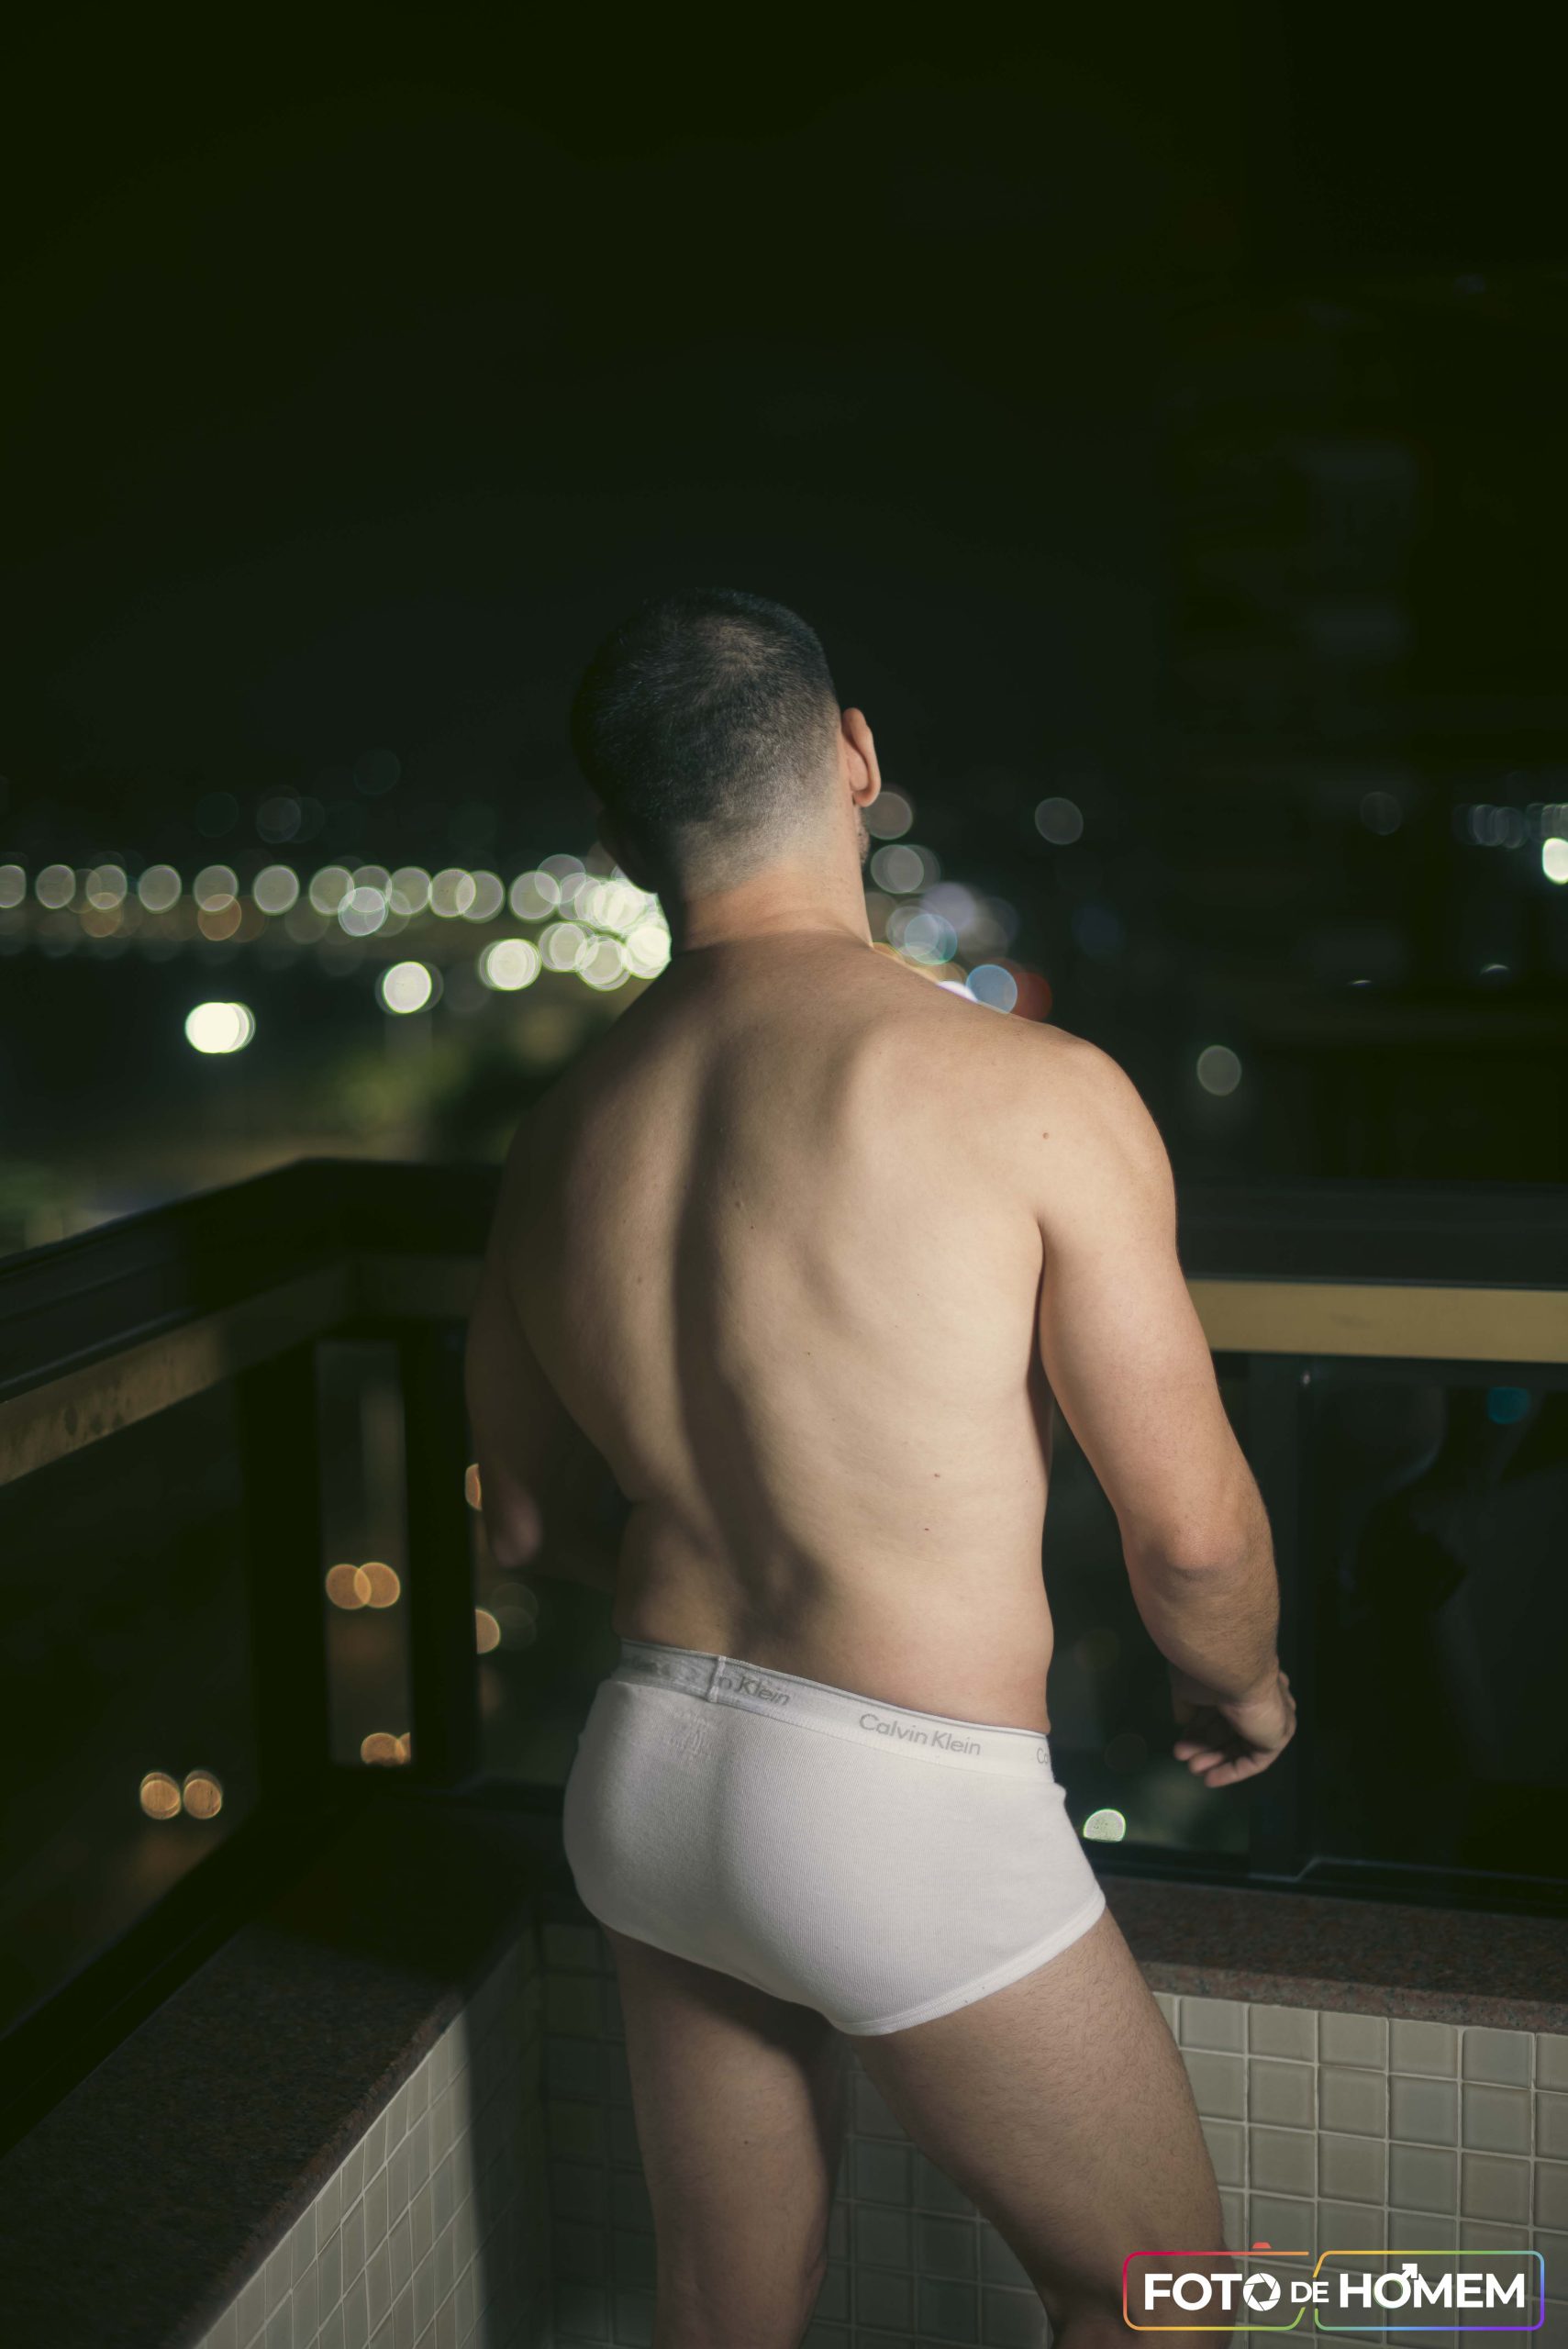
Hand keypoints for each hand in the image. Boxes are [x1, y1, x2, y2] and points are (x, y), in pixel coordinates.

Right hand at [1170, 1664, 1295, 1786]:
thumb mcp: (1187, 1685)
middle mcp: (1260, 1695)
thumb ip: (1186, 1705)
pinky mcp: (1277, 1735)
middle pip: (1230, 1728)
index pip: (1221, 1707)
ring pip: (1240, 1744)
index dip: (1200, 1724)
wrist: (1228, 1668)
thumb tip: (1183, 1721)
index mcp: (1243, 1677)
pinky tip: (1210, 1778)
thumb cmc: (1206, 1669)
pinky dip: (1232, 1770)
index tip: (1182, 1735)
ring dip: (1214, 1758)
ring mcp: (1271, 1716)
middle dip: (1204, 1744)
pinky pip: (1255, 1759)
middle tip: (1182, 1754)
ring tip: (1191, 1767)